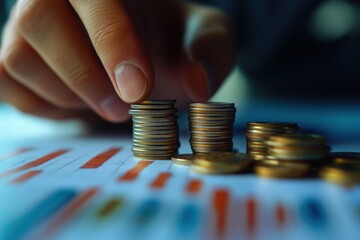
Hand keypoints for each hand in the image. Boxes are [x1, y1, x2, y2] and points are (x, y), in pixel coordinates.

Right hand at [0, 0, 234, 121]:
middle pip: (40, 21)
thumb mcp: (206, 39)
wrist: (144, 50)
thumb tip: (197, 84)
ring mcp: (24, 26)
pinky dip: (48, 106)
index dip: (112, 41)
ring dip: (70, 95)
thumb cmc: (172, 40)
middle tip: (123, 109)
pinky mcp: (11, 57)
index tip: (138, 88)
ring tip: (108, 102)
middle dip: (85, 76)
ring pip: (21, 59)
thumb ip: (210, 54)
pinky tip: (80, 101)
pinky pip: (9, 86)